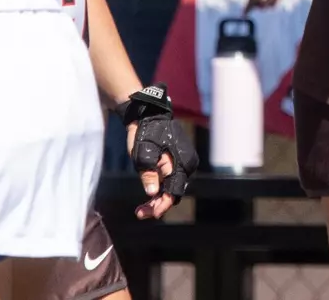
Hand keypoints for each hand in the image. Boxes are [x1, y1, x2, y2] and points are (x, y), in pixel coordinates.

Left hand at [122, 84, 198, 219]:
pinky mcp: (180, 161)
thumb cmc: (145, 132)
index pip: (174, 192)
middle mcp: (188, 164)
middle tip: (140, 213)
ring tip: (142, 208)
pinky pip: (172, 180)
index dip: (161, 206)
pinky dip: (161, 189)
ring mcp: (185, 162)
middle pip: (174, 192)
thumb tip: (151, 193)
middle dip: (158, 205)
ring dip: (159, 199)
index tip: (147, 214)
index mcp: (182, 162)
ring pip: (173, 188)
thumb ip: (148, 173)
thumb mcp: (142, 153)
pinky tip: (150, 195)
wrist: (150, 114)